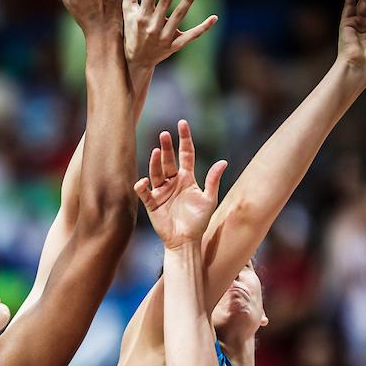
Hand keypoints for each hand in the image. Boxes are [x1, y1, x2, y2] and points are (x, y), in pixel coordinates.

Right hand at [123, 0, 216, 72]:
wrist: (138, 60)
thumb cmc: (133, 31)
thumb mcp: (128, 13)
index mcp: (141, 17)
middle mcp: (153, 26)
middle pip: (164, 4)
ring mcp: (165, 37)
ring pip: (178, 17)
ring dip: (187, 2)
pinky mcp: (175, 45)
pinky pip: (191, 36)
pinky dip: (203, 28)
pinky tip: (214, 17)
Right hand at [135, 119, 227, 248]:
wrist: (186, 241)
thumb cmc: (198, 222)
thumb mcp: (209, 200)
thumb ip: (213, 181)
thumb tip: (223, 162)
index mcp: (187, 178)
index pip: (186, 154)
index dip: (184, 139)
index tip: (182, 124)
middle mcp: (173, 182)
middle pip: (169, 160)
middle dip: (166, 147)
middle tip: (164, 134)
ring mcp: (161, 191)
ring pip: (156, 172)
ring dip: (155, 162)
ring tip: (156, 152)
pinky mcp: (152, 203)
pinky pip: (144, 192)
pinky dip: (142, 186)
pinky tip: (144, 181)